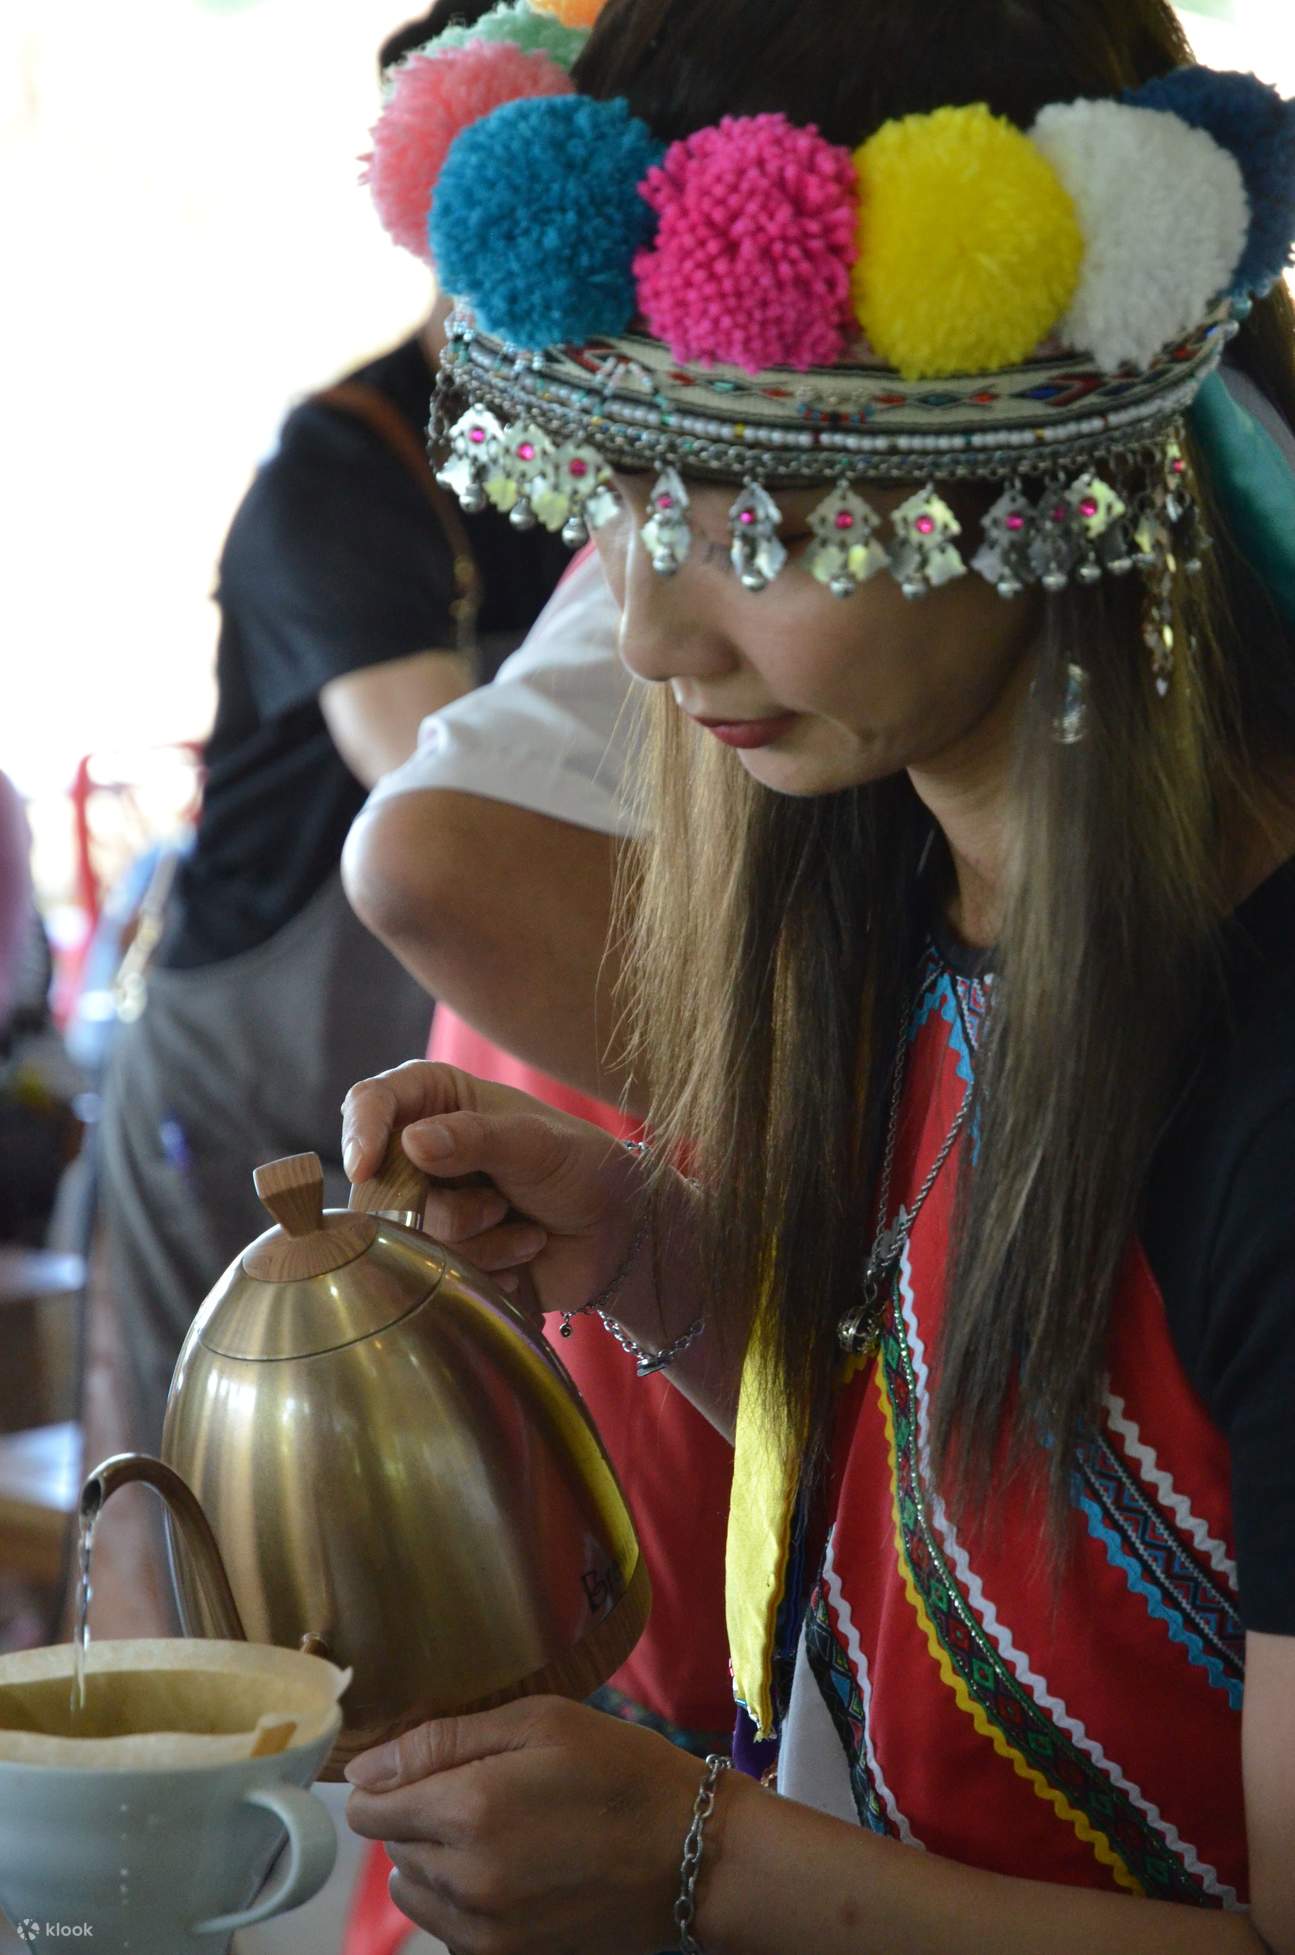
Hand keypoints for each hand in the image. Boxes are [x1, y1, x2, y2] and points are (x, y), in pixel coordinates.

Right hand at [341, 1061, 642, 1311]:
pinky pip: (434, 1277)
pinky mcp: (441, 1257)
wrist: (615, 1235)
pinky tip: (521, 1260)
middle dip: (449, 1209)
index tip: (366, 1165)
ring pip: (411, 1239)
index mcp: (435, 1100)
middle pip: (381, 1186)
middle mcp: (419, 1153)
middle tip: (501, 1204)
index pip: (371, 1102)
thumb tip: (412, 1141)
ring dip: (480, 1244)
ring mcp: (428, 1208)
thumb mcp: (537, 1143)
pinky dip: (486, 1273)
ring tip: (527, 1232)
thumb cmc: (579, 1167)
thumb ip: (477, 1139)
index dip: (360, 1132)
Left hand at [345, 1696, 704, 1954]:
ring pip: (416, 1895)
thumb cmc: (618, 1771)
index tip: (421, 1772)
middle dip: (421, 1819)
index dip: (388, 1785)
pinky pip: (450, 1931)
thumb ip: (442, 1742)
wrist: (690, 1854)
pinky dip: (464, 1904)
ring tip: (498, 1836)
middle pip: (392, 1851)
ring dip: (437, 1864)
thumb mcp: (539, 1723)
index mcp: (470, 1809)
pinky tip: (513, 1876)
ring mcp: (486, 1933)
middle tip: (484, 1794)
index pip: (371, 1810)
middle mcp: (467, 1880)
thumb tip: (363, 1769)